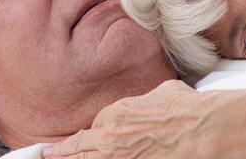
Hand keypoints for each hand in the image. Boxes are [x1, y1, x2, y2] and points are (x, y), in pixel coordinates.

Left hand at [43, 80, 245, 158]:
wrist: (202, 129)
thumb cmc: (187, 110)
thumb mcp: (162, 93)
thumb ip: (146, 101)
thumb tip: (148, 105)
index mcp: (115, 115)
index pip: (92, 128)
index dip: (87, 135)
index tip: (80, 138)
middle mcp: (110, 139)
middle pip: (77, 149)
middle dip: (60, 153)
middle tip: (43, 155)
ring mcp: (117, 157)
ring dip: (68, 158)